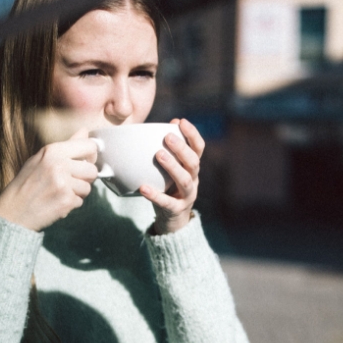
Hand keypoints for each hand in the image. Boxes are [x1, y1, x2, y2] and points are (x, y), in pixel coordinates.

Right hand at [0, 135, 98, 231]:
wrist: (13, 211)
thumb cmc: (26, 184)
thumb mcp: (41, 158)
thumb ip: (66, 146)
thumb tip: (85, 131)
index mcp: (52, 150)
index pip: (89, 146)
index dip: (91, 155)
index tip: (86, 161)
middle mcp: (59, 165)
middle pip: (92, 170)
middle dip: (85, 178)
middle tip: (69, 182)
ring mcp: (63, 183)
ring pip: (88, 187)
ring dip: (77, 193)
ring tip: (60, 193)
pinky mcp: (66, 201)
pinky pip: (80, 201)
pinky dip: (71, 204)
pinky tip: (56, 202)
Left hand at [140, 118, 204, 234]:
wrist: (173, 221)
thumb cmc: (168, 188)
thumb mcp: (170, 170)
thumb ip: (168, 151)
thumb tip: (163, 127)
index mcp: (192, 168)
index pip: (198, 149)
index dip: (192, 135)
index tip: (181, 122)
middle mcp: (193, 180)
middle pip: (193, 163)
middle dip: (182, 149)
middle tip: (168, 137)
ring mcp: (186, 196)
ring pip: (185, 181)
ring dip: (173, 166)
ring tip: (159, 155)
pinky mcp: (176, 210)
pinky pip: (166, 202)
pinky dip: (155, 195)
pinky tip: (143, 188)